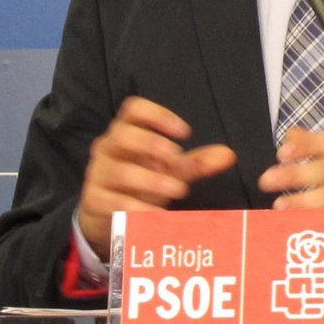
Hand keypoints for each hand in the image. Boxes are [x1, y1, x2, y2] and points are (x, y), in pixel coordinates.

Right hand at [77, 96, 235, 259]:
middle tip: (177, 158)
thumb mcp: (169, 170)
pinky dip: (136, 207)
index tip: (185, 132)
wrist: (107, 213)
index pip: (134, 108)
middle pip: (123, 134)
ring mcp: (98, 173)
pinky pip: (112, 201)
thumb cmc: (140, 182)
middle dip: (152, 144)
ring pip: (120, 170)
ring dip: (151, 180)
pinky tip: (156, 214)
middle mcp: (108, 148)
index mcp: (125, 131)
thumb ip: (196, 163)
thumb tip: (229, 155)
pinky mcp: (94, 199)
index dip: (158, 115)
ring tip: (178, 189)